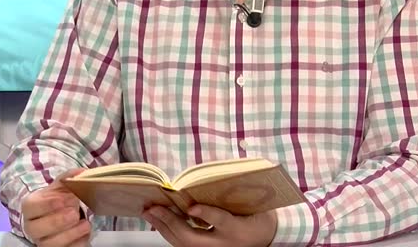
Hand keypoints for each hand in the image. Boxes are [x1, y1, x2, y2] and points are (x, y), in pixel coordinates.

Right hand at [21, 168, 91, 246]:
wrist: (59, 213)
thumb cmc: (57, 199)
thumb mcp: (61, 186)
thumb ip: (69, 178)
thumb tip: (81, 173)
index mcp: (30, 207)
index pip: (31, 207)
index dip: (47, 204)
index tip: (63, 199)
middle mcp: (32, 226)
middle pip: (37, 228)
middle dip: (57, 221)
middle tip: (74, 213)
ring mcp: (42, 241)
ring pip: (50, 244)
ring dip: (69, 234)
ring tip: (85, 224)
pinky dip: (77, 243)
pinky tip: (86, 234)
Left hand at [143, 204, 277, 246]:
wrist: (268, 240)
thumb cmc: (259, 219)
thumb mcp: (253, 205)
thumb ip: (230, 194)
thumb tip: (205, 177)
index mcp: (237, 229)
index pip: (220, 221)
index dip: (206, 214)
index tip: (191, 207)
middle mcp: (223, 245)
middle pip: (192, 238)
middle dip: (171, 222)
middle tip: (154, 207)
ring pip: (183, 244)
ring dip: (164, 228)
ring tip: (150, 213)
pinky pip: (183, 246)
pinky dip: (169, 233)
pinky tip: (159, 223)